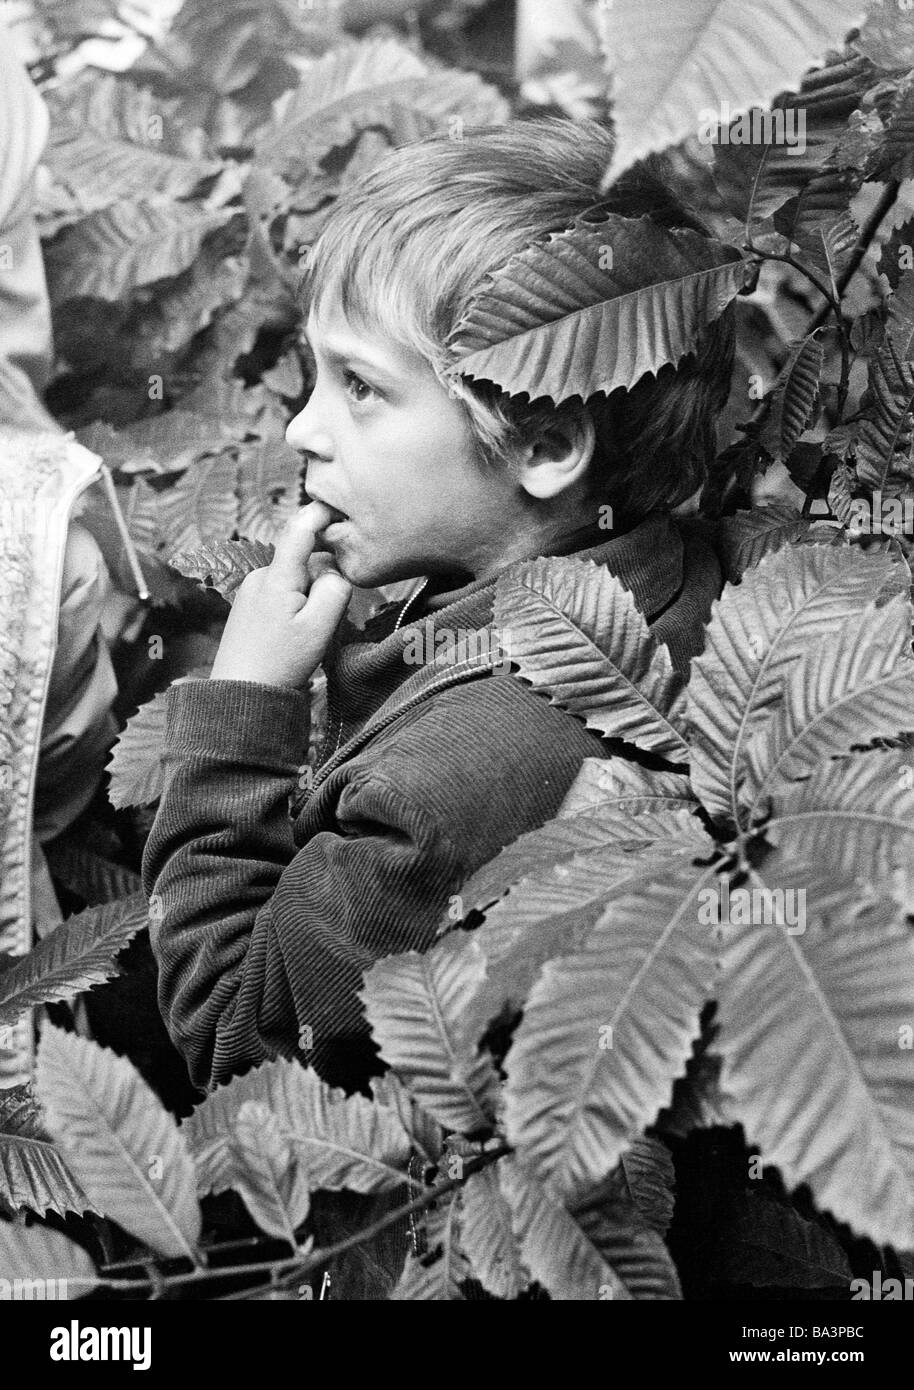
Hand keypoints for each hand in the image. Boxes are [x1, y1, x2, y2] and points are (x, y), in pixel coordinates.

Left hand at [208, 502, 351, 688]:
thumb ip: (335, 590)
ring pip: (294, 580)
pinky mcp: (248, 607)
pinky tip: (292, 636)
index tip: (340, 506)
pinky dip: (295, 608)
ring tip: (307, 634)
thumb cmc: (280, 663)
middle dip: (323, 579)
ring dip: (309, 598)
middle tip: (327, 618)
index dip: (321, 512)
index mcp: (277, 578)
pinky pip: (282, 595)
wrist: (240, 694)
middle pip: (304, 561)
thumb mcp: (320, 628)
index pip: (299, 529)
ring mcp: (251, 591)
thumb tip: (335, 571)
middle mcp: (259, 577)